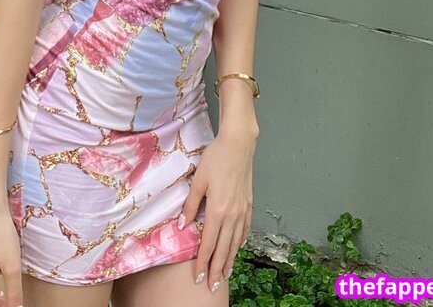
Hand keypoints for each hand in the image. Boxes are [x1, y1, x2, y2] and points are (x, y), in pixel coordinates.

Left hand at [178, 131, 255, 294]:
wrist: (238, 145)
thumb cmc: (216, 159)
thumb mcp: (198, 180)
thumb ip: (190, 205)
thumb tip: (183, 225)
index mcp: (217, 210)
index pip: (209, 243)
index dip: (203, 262)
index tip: (199, 277)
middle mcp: (232, 215)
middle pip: (224, 249)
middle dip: (218, 269)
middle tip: (214, 287)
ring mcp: (242, 210)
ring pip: (236, 242)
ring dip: (230, 260)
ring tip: (226, 274)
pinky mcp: (248, 204)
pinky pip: (245, 229)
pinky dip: (240, 242)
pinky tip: (238, 248)